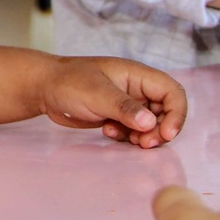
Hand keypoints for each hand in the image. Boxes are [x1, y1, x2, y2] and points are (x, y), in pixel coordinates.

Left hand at [36, 56, 186, 148]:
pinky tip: (108, 132)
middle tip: (144, 144)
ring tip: (126, 140)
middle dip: (159, 130)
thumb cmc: (68, 82)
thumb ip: (124, 108)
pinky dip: (127, 136)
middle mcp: (136, 89)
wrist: (43, 88)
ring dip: (143, 136)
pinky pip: (133, 130)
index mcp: (138, 75)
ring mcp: (126, 103)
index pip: (172, 92)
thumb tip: (150, 123)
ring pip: (150, 124)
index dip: (176, 114)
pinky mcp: (116, 116)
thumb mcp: (97, 94)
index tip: (165, 134)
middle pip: (165, 112)